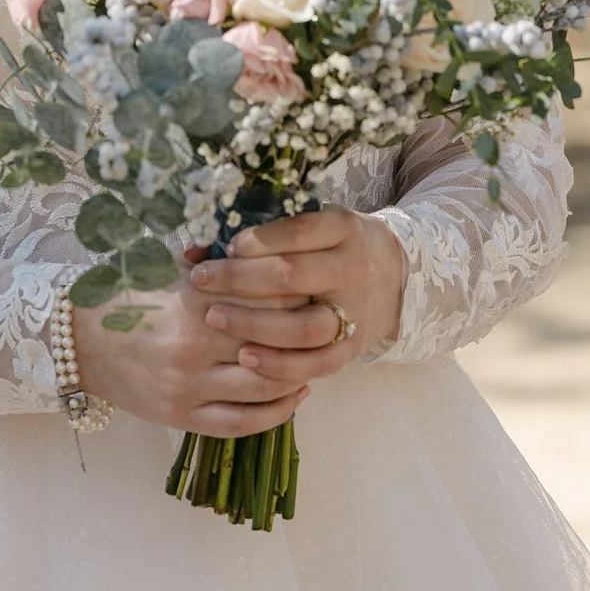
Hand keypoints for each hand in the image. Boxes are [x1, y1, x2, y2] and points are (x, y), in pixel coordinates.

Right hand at [71, 268, 309, 437]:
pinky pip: (240, 423)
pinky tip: (294, 396)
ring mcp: (189, 386)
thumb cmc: (125, 298)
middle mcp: (194, 346)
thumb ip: (211, 265)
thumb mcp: (164, 269)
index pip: (264, 299)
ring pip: (263, 387)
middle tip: (325, 326)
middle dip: (303, 336)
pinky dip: (275, 413)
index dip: (296, 296)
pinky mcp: (182, 417)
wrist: (77, 342)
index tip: (314, 288)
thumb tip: (256, 250)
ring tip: (314, 363)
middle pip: (272, 343)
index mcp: (193, 302)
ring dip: (296, 375)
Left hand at [185, 207, 406, 389]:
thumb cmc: (333, 245)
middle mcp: (350, 269)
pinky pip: (315, 364)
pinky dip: (279, 365)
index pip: (300, 231)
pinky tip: (246, 358)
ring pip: (304, 326)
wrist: (393, 277)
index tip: (226, 246)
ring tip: (215, 318)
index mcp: (342, 229)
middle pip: (293, 276)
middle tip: (201, 281)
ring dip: (255, 325)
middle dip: (240, 279)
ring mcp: (353, 312)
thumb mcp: (313, 225)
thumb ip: (264, 232)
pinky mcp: (350, 349)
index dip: (259, 240)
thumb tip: (197, 246)